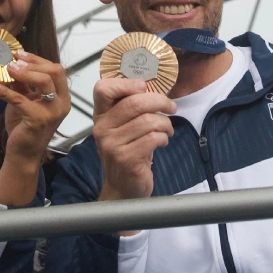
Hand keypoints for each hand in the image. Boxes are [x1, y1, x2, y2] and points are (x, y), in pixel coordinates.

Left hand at [0, 50, 70, 205]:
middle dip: (33, 63)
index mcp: (61, 96)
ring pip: (44, 81)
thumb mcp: (26, 100)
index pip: (56, 69)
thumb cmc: (25, 126)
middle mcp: (62, 103)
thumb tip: (12, 63)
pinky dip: (6, 91)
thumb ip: (23, 84)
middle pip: (54, 71)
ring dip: (24, 72)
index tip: (19, 54)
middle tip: (13, 61)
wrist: (23, 153)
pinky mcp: (38, 120)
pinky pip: (21, 100)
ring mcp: (52, 112)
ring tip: (6, 69)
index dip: (37, 60)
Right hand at [93, 77, 176, 204]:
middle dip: (160, 101)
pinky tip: (162, 142)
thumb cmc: (127, 153)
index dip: (125, 83)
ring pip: (148, 121)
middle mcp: (102, 129)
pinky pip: (153, 138)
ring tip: (167, 129)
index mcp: (101, 116)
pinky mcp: (126, 159)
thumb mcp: (122, 129)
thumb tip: (153, 89)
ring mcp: (112, 145)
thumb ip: (129, 109)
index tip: (144, 87)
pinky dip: (164, 138)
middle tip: (171, 107)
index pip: (103, 89)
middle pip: (134, 102)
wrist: (122, 188)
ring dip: (165, 124)